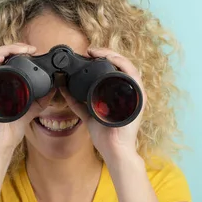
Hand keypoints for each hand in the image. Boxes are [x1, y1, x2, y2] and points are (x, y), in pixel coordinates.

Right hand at [0, 43, 43, 154]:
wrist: (3, 143)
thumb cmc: (11, 128)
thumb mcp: (30, 108)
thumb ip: (41, 97)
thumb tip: (55, 86)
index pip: (3, 59)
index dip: (16, 51)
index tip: (32, 51)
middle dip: (13, 47)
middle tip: (29, 49)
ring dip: (3, 49)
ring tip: (19, 49)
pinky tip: (3, 56)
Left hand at [62, 47, 145, 162]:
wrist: (114, 150)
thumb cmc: (105, 136)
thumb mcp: (87, 114)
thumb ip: (76, 102)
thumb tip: (63, 87)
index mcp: (120, 95)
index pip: (115, 70)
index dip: (103, 58)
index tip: (87, 54)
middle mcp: (130, 92)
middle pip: (121, 65)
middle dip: (106, 54)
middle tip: (90, 51)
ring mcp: (136, 94)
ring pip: (128, 66)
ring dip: (113, 55)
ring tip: (97, 52)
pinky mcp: (138, 97)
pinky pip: (133, 74)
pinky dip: (122, 63)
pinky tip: (110, 58)